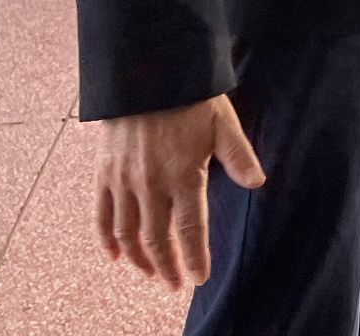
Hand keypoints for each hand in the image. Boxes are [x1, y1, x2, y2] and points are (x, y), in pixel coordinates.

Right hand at [95, 95, 264, 288]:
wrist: (145, 76)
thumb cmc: (190, 99)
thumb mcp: (223, 123)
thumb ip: (239, 155)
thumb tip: (258, 183)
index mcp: (184, 174)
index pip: (191, 228)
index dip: (194, 257)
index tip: (198, 278)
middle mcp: (151, 184)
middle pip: (157, 238)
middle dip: (167, 266)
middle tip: (174, 284)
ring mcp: (124, 182)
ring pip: (127, 234)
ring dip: (138, 259)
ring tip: (151, 273)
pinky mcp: (104, 175)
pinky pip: (101, 216)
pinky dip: (106, 240)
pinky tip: (115, 257)